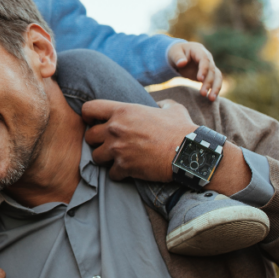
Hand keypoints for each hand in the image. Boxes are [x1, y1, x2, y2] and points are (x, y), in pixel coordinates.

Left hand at [82, 99, 196, 181]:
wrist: (189, 152)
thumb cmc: (181, 129)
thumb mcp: (171, 108)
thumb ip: (160, 103)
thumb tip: (159, 104)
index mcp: (123, 111)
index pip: (89, 109)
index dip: (89, 116)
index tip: (95, 122)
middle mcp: (116, 129)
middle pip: (89, 136)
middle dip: (97, 141)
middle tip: (109, 143)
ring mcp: (118, 149)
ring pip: (96, 157)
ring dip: (105, 158)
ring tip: (117, 158)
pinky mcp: (124, 167)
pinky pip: (111, 174)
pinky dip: (118, 174)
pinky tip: (128, 171)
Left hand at [168, 41, 222, 100]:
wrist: (180, 55)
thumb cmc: (176, 52)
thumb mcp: (174, 52)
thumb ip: (177, 57)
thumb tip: (182, 63)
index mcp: (199, 50)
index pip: (204, 59)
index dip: (203, 69)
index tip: (200, 79)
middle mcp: (207, 58)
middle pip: (211, 70)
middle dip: (208, 82)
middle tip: (203, 94)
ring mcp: (210, 66)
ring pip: (217, 76)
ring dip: (215, 87)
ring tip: (212, 99)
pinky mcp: (209, 74)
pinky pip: (215, 81)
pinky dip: (214, 89)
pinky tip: (212, 98)